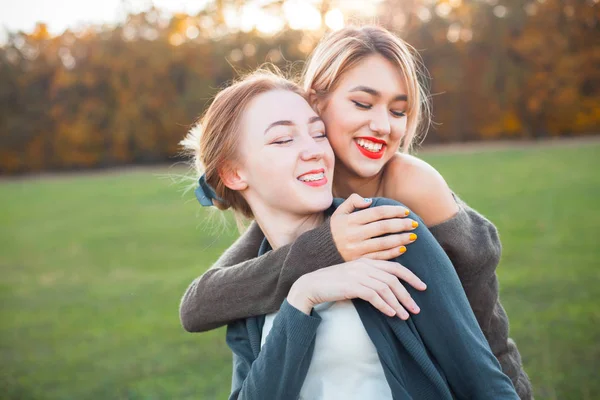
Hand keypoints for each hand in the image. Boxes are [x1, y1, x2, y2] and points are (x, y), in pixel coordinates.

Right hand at [287, 258, 425, 318]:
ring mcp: (358, 274)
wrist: (312, 285)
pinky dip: (384, 305)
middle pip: (393, 279)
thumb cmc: (333, 284)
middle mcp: (364, 265)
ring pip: (386, 288)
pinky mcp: (352, 285)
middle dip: (407, 295)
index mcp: (367, 261)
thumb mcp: (354, 276)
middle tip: (416, 309)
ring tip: (405, 316)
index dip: (411, 277)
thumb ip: (370, 279)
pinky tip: (391, 314)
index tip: (422, 287)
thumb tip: (390, 291)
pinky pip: (374, 296)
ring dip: (398, 303)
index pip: (395, 267)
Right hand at [330, 194, 418, 260]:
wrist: (320, 252)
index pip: (377, 213)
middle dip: (401, 225)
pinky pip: (379, 257)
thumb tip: (369, 201)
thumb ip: (352, 201)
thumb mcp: (339, 213)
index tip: (405, 212)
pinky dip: (392, 253)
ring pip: (383, 243)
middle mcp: (353, 234)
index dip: (393, 211)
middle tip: (414, 224)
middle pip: (383, 227)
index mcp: (350, 220)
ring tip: (413, 236)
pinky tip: (402, 248)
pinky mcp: (359, 261)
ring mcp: (356, 249)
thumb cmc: (334, 230)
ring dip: (400, 239)